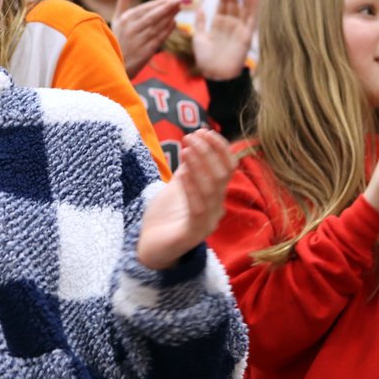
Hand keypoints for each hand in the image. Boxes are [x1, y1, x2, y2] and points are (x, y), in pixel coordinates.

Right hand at [111, 0, 179, 77]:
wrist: (114, 64)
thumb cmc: (117, 39)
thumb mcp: (117, 20)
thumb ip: (122, 2)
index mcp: (126, 19)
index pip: (145, 8)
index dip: (159, 3)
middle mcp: (132, 29)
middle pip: (154, 16)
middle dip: (168, 7)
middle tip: (179, 0)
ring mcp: (140, 40)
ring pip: (158, 26)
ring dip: (170, 16)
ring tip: (179, 9)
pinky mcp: (146, 51)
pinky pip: (160, 38)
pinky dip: (168, 30)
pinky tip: (174, 22)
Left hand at [137, 129, 234, 269]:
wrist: (150, 249)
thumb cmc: (165, 217)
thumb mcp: (176, 187)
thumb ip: (186, 170)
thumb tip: (193, 145)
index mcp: (215, 196)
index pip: (227, 168)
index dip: (219, 147)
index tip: (203, 130)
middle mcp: (216, 208)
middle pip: (221, 176)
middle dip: (208, 152)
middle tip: (191, 136)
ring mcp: (207, 222)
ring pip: (211, 190)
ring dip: (200, 166)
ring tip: (186, 149)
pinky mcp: (192, 234)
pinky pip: (197, 209)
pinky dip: (191, 189)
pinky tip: (182, 174)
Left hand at [192, 0, 257, 80]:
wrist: (214, 74)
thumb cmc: (206, 59)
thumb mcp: (199, 37)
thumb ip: (200, 23)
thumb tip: (199, 8)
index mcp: (219, 23)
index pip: (222, 2)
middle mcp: (230, 23)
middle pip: (233, 1)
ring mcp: (239, 28)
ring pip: (243, 7)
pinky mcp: (246, 35)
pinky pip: (251, 19)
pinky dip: (253, 7)